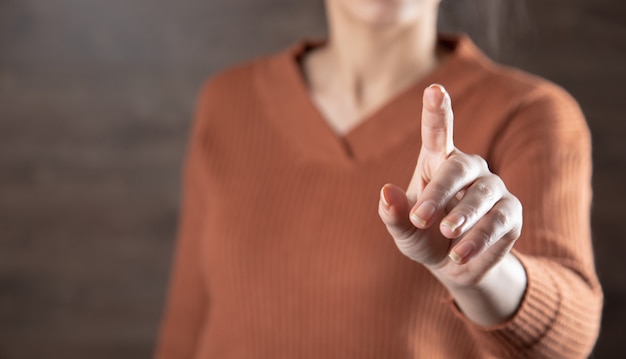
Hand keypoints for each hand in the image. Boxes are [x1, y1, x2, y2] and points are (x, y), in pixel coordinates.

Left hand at [378, 84, 523, 293]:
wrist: (455, 266)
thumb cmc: (424, 237)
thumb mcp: (404, 230)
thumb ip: (394, 214)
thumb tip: (385, 192)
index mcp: (437, 161)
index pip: (438, 132)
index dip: (437, 110)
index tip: (434, 90)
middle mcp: (468, 168)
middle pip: (457, 168)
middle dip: (438, 193)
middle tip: (419, 218)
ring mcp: (492, 188)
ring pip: (482, 195)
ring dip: (462, 215)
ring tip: (445, 233)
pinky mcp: (511, 212)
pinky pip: (498, 221)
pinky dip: (478, 238)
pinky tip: (459, 255)